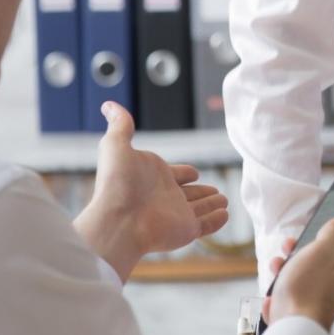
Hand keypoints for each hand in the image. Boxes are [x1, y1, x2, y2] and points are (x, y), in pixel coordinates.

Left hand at [73, 102, 228, 280]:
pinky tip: (226, 215)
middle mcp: (166, 197)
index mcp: (154, 177)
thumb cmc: (116, 184)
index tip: (193, 172)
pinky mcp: (187, 230)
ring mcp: (178, 215)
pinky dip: (218, 220)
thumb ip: (120, 125)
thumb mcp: (116, 146)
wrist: (118, 221)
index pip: (175, 174)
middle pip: (190, 193)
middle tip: (216, 190)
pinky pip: (208, 224)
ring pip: (201, 208)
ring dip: (213, 203)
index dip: (184, 173)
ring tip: (225, 200)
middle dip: (202, 191)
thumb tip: (108, 104)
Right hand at [262, 220, 333, 331]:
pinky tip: (273, 296)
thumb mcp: (320, 253)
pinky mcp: (299, 314)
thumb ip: (330, 236)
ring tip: (277, 266)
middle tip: (293, 241)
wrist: (291, 333)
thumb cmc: (305, 293)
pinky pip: (289, 297)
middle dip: (306, 245)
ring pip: (303, 276)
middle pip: (323, 258)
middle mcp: (332, 286)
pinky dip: (280, 292)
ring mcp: (315, 301)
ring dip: (288, 267)